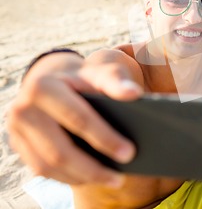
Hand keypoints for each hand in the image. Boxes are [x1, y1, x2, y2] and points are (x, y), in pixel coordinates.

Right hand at [7, 56, 140, 186]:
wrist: (53, 80)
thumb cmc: (83, 79)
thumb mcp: (99, 73)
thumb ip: (116, 81)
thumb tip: (134, 93)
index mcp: (43, 87)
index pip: (78, 118)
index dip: (105, 138)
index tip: (129, 153)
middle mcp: (23, 109)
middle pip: (60, 150)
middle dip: (93, 167)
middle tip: (121, 177)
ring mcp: (16, 130)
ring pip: (48, 165)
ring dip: (82, 177)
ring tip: (112, 179)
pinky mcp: (17, 145)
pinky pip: (42, 170)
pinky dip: (69, 177)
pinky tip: (93, 177)